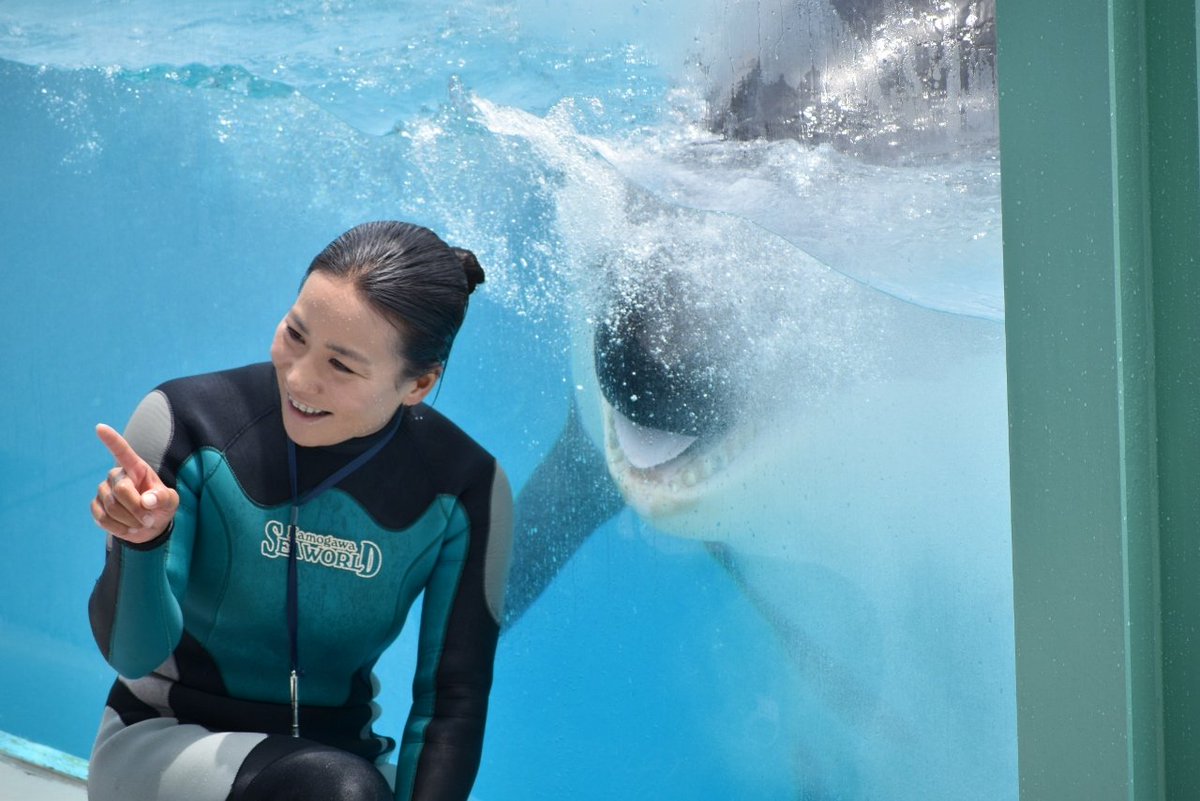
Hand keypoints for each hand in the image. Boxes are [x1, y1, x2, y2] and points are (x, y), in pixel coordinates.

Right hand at [91, 423, 179, 543]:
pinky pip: (103, 519)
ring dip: (130, 521)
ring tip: (141, 523)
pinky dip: (119, 528)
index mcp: (136, 468)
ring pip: (112, 508)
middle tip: (149, 519)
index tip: (100, 427)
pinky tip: (128, 527)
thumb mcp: (170, 502)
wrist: (149, 526)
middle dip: (137, 509)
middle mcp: (116, 476)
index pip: (122, 452)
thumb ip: (163, 498)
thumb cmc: (160, 507)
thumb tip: (147, 501)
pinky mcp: (96, 506)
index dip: (112, 440)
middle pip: (121, 491)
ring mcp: (103, 491)